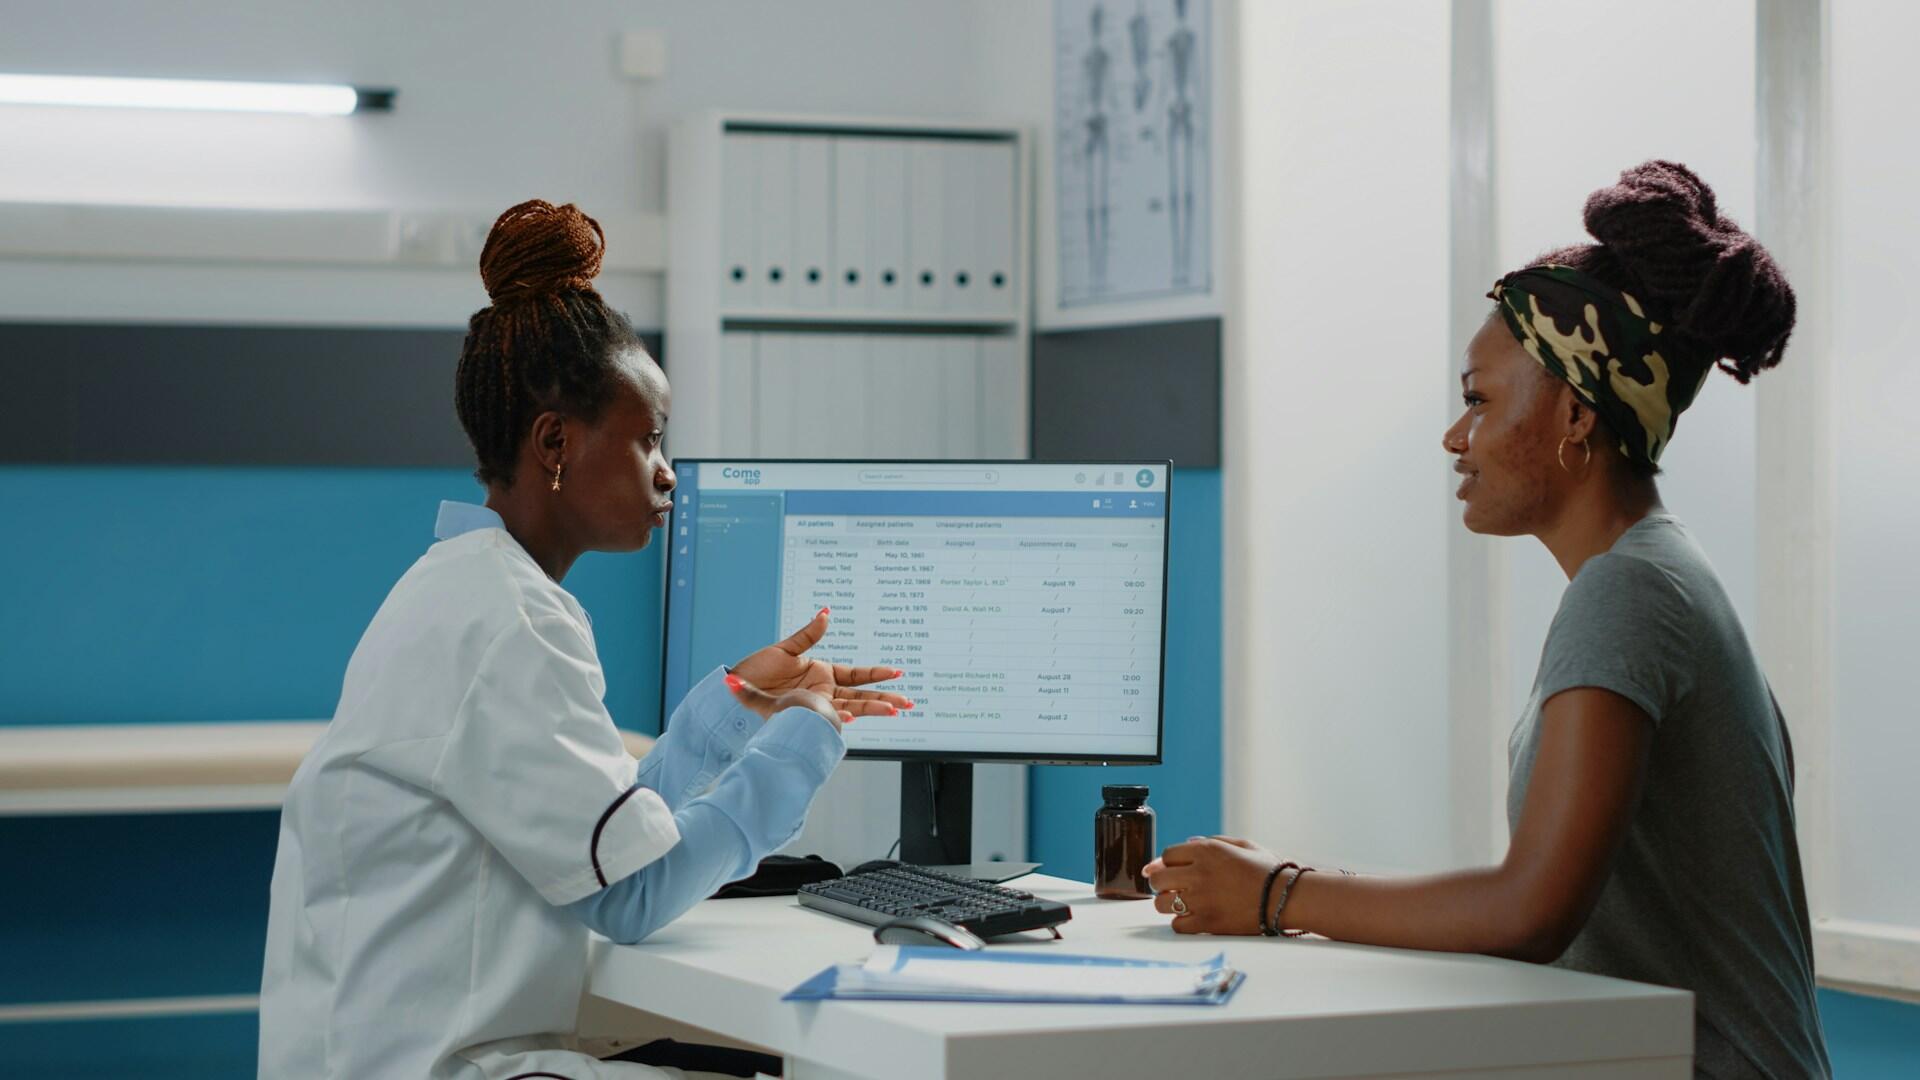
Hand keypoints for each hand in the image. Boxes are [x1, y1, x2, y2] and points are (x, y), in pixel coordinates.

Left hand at [730, 607, 914, 723]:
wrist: (733, 690)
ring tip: (894, 711)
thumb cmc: (754, 670)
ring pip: (850, 707)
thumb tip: (826, 613)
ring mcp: (814, 705)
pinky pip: (827, 717)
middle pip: (860, 694)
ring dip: (871, 709)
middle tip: (908, 702)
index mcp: (820, 672)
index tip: (896, 673)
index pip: (855, 675)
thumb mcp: (784, 649)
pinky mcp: (803, 716)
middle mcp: (821, 690)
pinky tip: (855, 717)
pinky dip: (842, 716)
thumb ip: (808, 635)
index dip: (876, 674)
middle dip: (884, 698)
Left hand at [1143, 835, 1285, 935]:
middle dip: (1161, 882)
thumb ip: (1211, 842)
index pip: (1167, 855)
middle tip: (1172, 887)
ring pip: (1161, 903)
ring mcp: (1201, 899)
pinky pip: (1177, 925)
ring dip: (1168, 903)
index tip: (1173, 869)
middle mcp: (1199, 873)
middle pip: (1157, 879)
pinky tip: (1193, 918)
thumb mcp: (1242, 845)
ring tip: (1181, 904)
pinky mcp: (1208, 923)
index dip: (1168, 863)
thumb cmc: (1268, 870)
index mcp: (1207, 851)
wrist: (1287, 898)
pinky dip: (1182, 923)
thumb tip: (1186, 843)